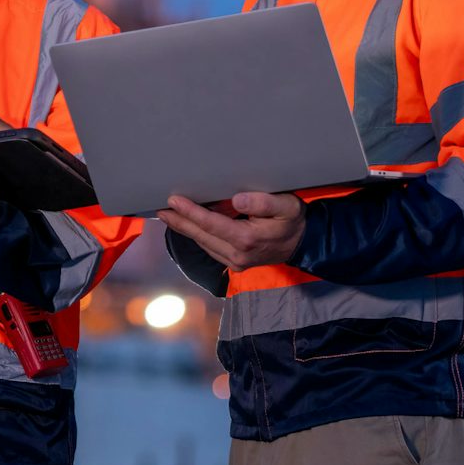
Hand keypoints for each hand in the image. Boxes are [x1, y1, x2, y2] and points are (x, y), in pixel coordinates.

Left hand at [155, 192, 305, 269]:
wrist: (302, 244)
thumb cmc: (292, 220)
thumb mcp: (286, 206)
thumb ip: (263, 203)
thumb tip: (237, 200)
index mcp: (247, 239)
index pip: (211, 224)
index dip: (190, 212)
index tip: (173, 200)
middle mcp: (237, 255)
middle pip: (201, 236)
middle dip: (179, 222)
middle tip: (161, 208)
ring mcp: (235, 262)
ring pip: (203, 244)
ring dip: (185, 229)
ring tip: (169, 215)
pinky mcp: (235, 264)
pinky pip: (210, 249)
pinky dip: (197, 236)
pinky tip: (188, 226)